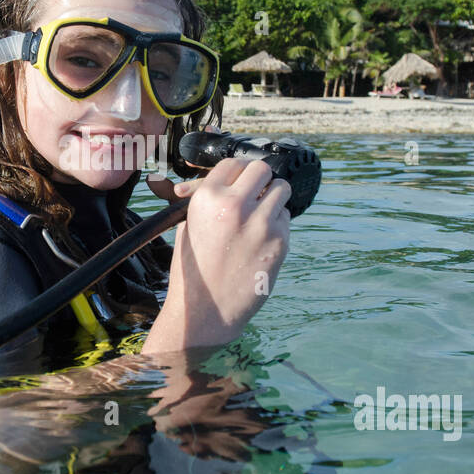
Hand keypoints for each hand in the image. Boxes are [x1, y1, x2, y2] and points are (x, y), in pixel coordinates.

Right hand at [142, 129, 290, 352]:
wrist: (206, 310)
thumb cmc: (193, 268)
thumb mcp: (188, 226)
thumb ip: (206, 198)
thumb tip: (223, 176)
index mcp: (207, 198)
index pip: (233, 163)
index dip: (237, 171)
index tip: (239, 180)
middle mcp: (235, 206)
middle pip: (261, 170)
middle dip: (258, 179)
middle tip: (254, 192)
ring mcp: (261, 224)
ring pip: (281, 189)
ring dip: (272, 197)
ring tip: (260, 213)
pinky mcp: (280, 242)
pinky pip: (286, 218)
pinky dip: (277, 223)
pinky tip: (261, 239)